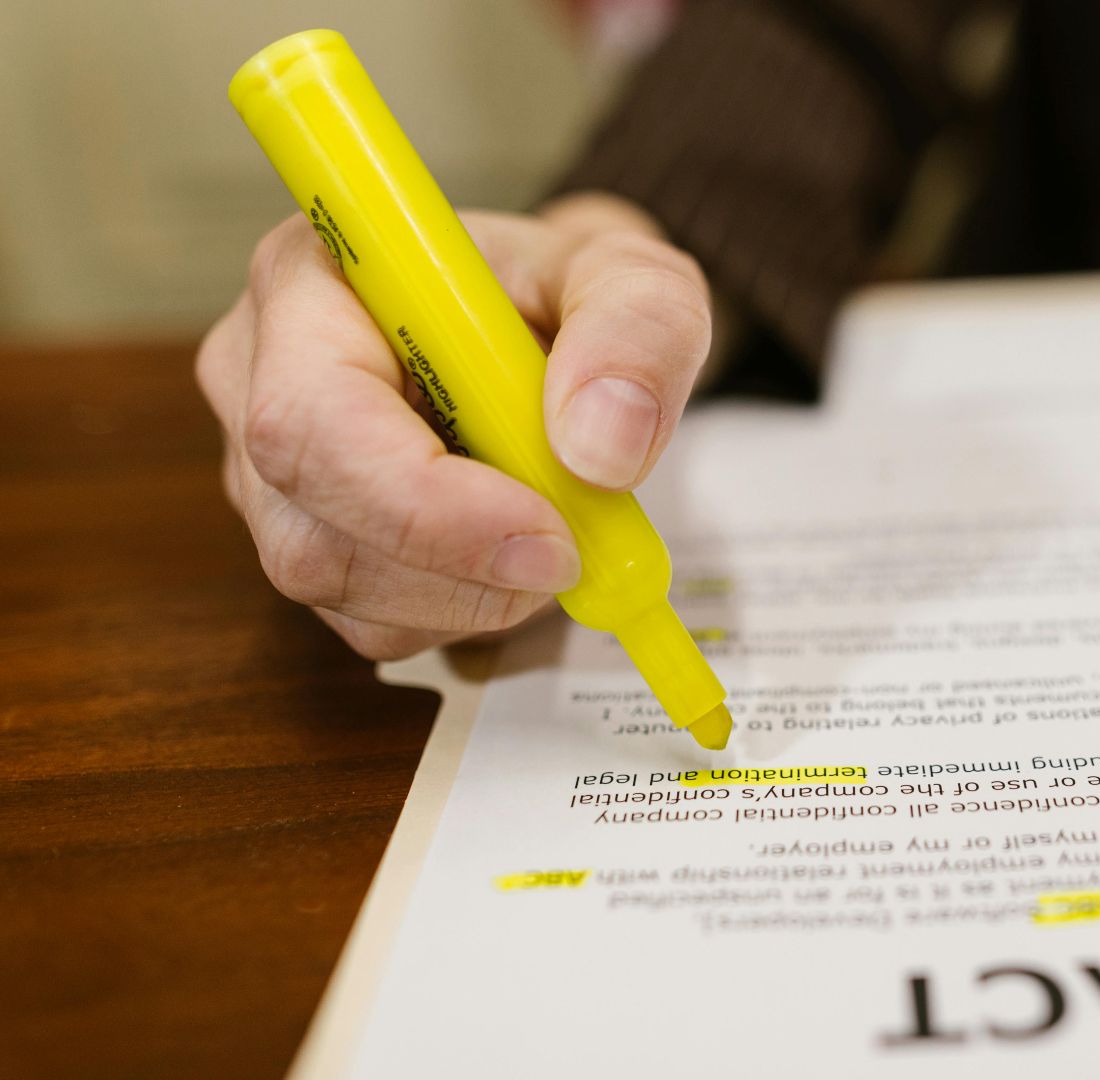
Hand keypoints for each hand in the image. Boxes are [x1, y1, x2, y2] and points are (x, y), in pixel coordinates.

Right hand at [195, 192, 711, 658]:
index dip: (420, 498)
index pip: (310, 415)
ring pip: (344, 592)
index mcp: (311, 278)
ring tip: (556, 524)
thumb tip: (601, 450)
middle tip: (575, 552)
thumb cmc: (570, 292)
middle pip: (308, 531)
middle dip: (460, 567)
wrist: (561, 330)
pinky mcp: (310, 541)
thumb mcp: (635, 277)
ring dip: (475, 593)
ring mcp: (270, 473)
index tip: (547, 526)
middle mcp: (258, 377)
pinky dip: (468, 609)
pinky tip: (516, 550)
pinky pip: (375, 622)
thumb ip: (637, 332)